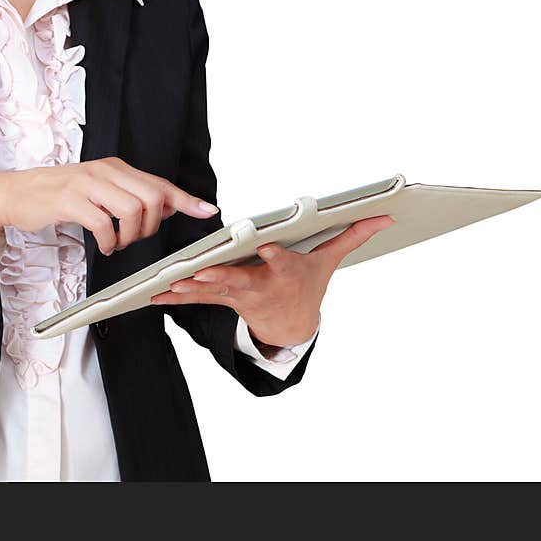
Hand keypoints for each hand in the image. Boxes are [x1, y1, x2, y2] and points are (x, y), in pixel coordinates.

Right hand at [0, 157, 218, 254]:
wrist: (17, 193)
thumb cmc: (59, 195)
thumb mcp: (98, 190)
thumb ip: (129, 195)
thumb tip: (166, 208)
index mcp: (116, 168)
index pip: (159, 183)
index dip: (186, 199)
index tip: (207, 211)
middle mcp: (106, 172)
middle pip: (152, 198)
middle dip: (152, 226)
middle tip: (133, 238)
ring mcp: (88, 184)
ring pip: (133, 210)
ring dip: (130, 236)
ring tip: (116, 243)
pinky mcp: (71, 201)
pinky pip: (104, 223)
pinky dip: (109, 241)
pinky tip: (103, 245)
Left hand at [151, 215, 395, 346]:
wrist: (290, 325)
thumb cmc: (306, 286)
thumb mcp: (328, 262)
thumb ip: (351, 235)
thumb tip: (386, 215)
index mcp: (285, 272)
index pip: (281, 261)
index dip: (275, 254)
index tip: (266, 247)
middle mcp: (260, 285)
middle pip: (239, 279)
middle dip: (221, 277)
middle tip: (203, 272)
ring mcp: (238, 296)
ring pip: (212, 292)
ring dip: (189, 289)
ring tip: (167, 285)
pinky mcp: (221, 300)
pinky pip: (196, 299)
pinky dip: (177, 297)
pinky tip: (154, 294)